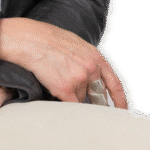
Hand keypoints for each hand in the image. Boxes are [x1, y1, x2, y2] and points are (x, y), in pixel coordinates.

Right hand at [0, 19, 127, 109]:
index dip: (119, 100)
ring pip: (78, 99)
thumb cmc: (46, 38)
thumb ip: (86, 60)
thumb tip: (90, 77)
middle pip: (95, 94)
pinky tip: (54, 89)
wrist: (28, 39)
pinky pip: (69, 104)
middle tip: (80, 96)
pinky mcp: (65, 88)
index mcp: (95, 57)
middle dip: (90, 99)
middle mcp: (90, 69)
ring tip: (55, 77)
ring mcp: (79, 79)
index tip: (122, 110)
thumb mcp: (74, 44)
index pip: (113, 83)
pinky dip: (62, 101)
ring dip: (69, 95)